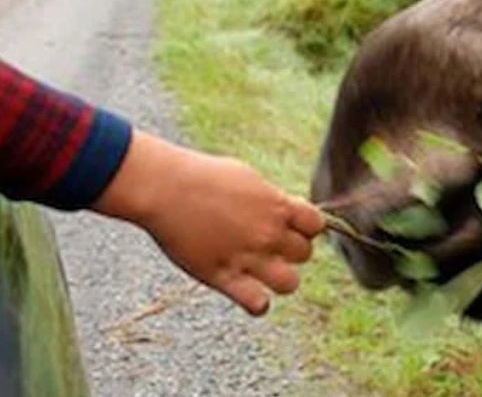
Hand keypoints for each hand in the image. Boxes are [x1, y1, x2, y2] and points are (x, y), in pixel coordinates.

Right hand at [92, 131, 325, 314]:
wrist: (165, 188)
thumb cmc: (202, 176)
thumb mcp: (246, 177)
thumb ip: (270, 198)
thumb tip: (285, 209)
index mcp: (276, 205)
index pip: (316, 224)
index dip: (306, 227)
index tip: (289, 225)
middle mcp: (268, 233)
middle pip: (305, 254)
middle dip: (290, 251)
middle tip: (268, 245)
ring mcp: (247, 257)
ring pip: (290, 283)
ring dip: (280, 278)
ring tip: (261, 270)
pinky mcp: (223, 276)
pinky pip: (257, 304)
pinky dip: (257, 303)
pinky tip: (246, 291)